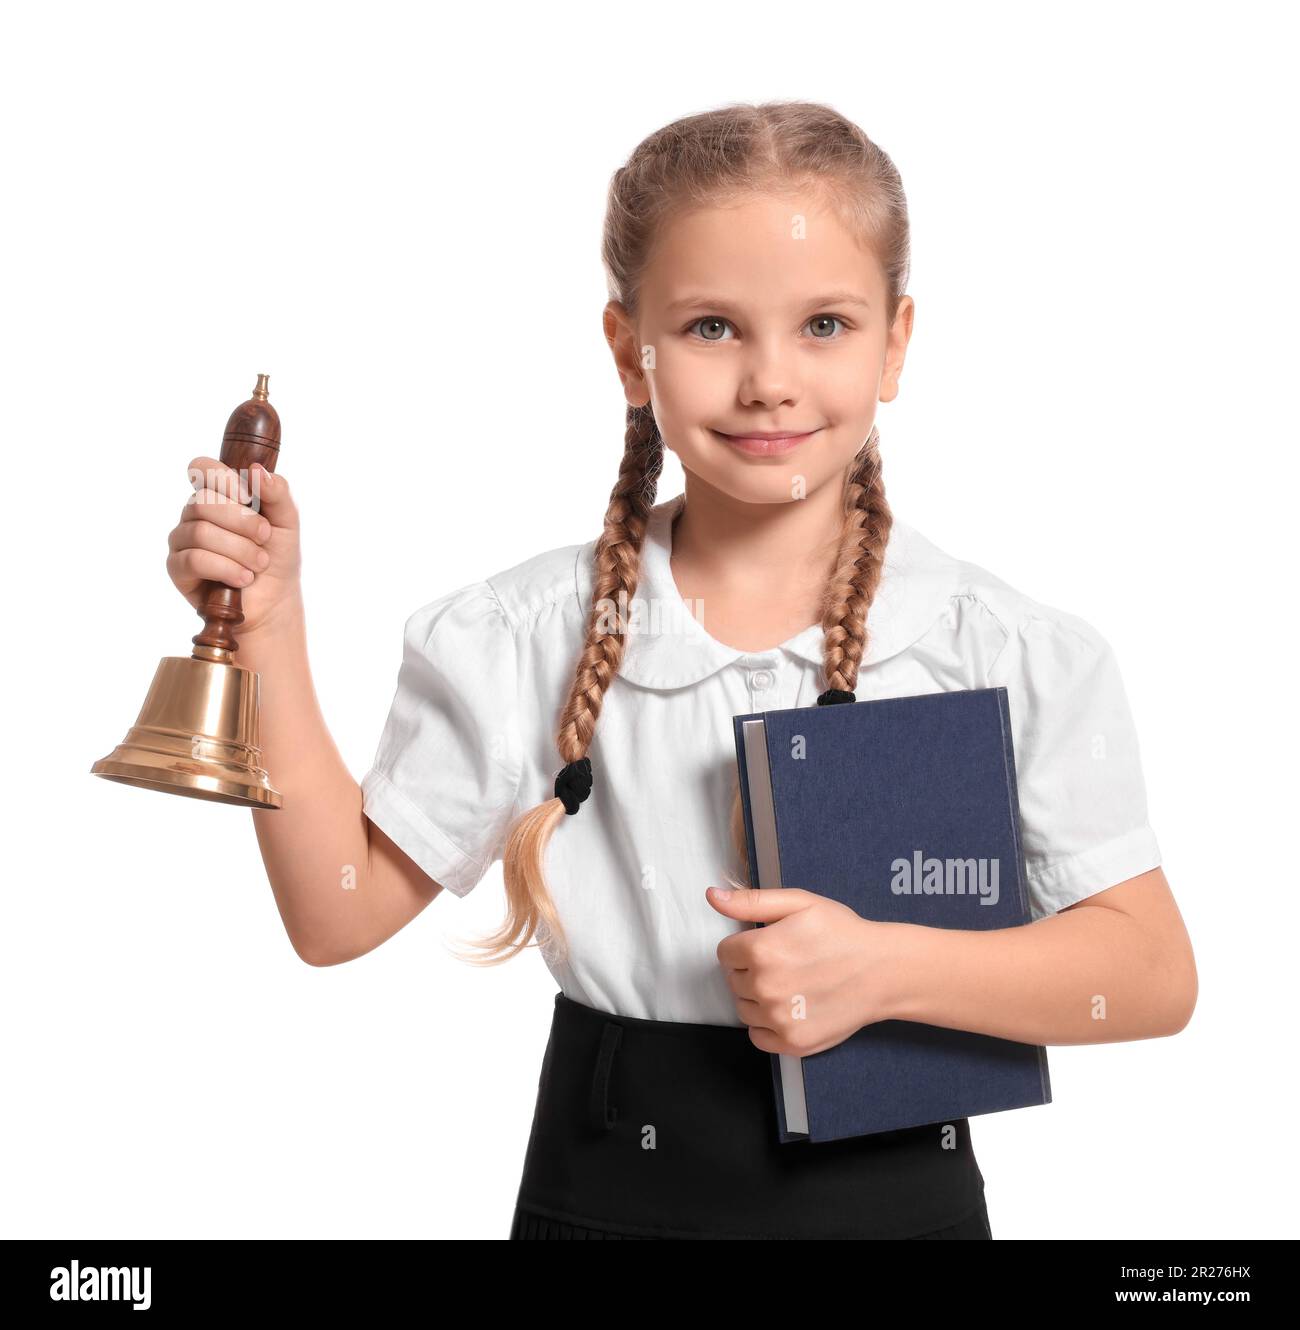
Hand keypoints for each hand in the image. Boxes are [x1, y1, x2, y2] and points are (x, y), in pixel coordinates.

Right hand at [167, 456, 302, 638]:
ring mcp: (183, 540)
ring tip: (258, 565)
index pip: (201, 468)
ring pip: (200, 531)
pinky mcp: (177, 568)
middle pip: (203, 501)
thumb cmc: (278, 556)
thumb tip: (255, 469)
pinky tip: (243, 578)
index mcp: (218, 494)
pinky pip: (194, 559)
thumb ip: (277, 492)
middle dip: (242, 522)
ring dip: (240, 550)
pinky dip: (226, 568)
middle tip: (265, 538)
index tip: (249, 498)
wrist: (274, 600)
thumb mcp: (287, 521)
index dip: (223, 479)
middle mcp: (195, 513)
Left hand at [707, 885, 903, 1056]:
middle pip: (734, 980)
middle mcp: (764, 988)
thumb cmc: (842, 933)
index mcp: (760, 951)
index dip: (746, 945)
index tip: (770, 944)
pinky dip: (768, 1025)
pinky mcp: (792, 1043)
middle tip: (786, 963)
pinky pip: (757, 1036)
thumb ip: (750, 901)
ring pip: (743, 1009)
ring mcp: (778, 1019)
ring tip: (791, 984)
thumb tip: (712, 896)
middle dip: (752, 970)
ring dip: (758, 998)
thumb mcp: (799, 903)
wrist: (882, 971)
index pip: (725, 953)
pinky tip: (791, 1008)